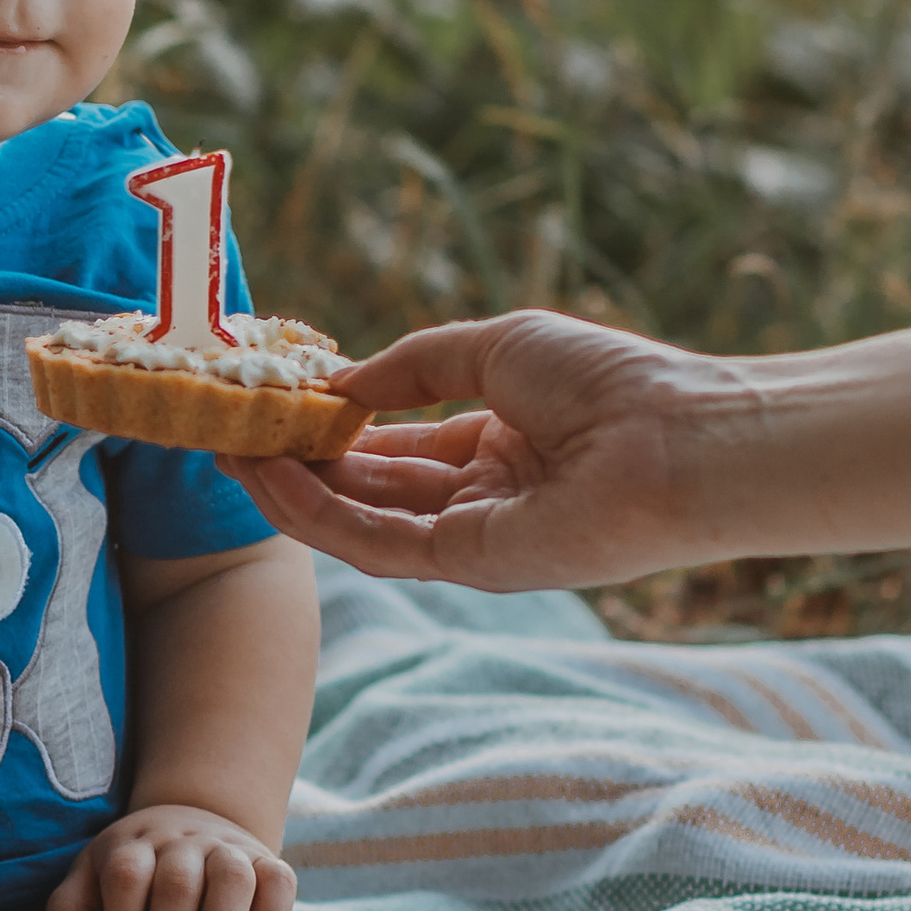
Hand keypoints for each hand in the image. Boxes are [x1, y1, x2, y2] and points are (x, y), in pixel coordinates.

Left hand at [45, 805, 296, 910]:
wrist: (186, 826)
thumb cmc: (130, 874)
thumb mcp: (87, 883)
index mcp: (134, 845)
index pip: (126, 875)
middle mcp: (182, 842)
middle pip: (178, 883)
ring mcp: (226, 848)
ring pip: (232, 877)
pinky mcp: (265, 861)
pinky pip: (279, 880)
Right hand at [226, 311, 743, 591]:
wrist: (679, 439)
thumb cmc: (609, 380)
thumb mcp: (495, 346)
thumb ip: (414, 366)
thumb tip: (340, 382)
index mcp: (497, 443)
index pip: (396, 444)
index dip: (334, 429)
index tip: (276, 408)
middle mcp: (480, 496)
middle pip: (368, 486)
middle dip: (297, 465)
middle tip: (231, 437)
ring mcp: (474, 536)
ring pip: (361, 519)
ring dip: (293, 491)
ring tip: (233, 455)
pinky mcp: (471, 564)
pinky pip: (378, 543)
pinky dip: (322, 515)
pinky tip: (276, 479)